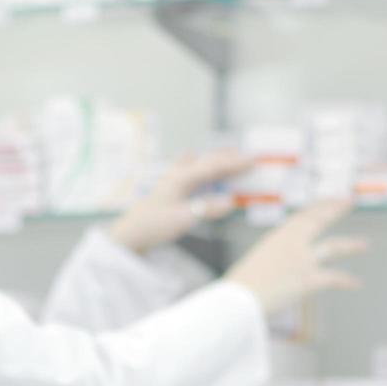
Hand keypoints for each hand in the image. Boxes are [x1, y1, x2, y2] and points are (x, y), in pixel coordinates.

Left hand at [108, 150, 251, 254]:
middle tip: (250, 157)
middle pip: (208, 161)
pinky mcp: (168, 186)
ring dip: (216, 159)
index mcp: (182, 178)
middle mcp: (178, 174)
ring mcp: (172, 178)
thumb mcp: (183, 219)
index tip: (254, 161)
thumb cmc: (155, 225)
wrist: (132, 232)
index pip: (214, 167)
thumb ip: (206, 209)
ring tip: (231, 153)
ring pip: (198, 162)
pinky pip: (186, 168)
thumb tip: (230, 203)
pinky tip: (191, 155)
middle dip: (230, 158)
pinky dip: (196, 163)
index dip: (235, 164)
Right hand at [223, 200, 367, 315]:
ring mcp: (303, 260)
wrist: (241, 299)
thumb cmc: (241, 285)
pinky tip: (356, 283)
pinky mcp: (310, 280)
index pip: (302, 215)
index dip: (318, 206)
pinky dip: (346, 281)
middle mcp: (293, 243)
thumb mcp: (257, 262)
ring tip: (364, 244)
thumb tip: (280, 266)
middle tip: (348, 201)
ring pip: (333, 247)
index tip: (328, 200)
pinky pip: (333, 278)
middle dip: (334, 210)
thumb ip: (273, 259)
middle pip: (319, 220)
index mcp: (278, 236)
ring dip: (350, 245)